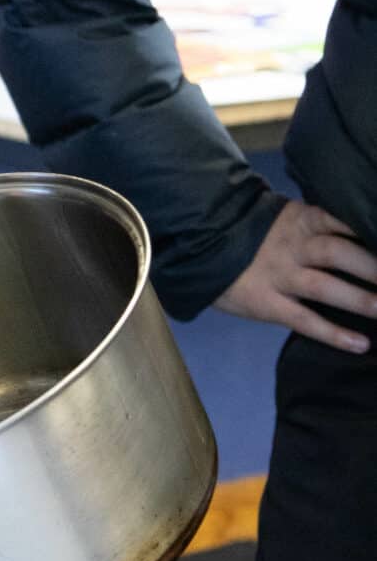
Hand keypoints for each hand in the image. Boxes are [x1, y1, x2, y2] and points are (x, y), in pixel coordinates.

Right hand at [215, 199, 376, 353]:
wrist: (201, 247)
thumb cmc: (254, 234)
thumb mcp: (284, 217)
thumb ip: (318, 223)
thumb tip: (362, 232)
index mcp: (299, 220)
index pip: (339, 220)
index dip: (366, 229)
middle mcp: (291, 246)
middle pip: (338, 252)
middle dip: (372, 267)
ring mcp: (279, 275)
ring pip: (324, 286)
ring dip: (361, 299)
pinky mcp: (267, 303)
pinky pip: (303, 320)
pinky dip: (333, 333)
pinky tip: (360, 344)